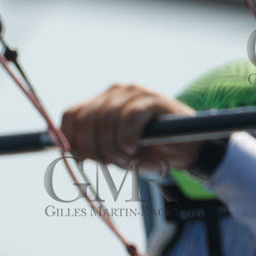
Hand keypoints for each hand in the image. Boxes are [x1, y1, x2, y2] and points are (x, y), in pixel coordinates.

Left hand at [60, 84, 198, 173]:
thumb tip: (68, 151)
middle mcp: (115, 92)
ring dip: (113, 146)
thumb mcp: (115, 153)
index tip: (81, 159)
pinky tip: (133, 148)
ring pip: (107, 118)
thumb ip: (92, 148)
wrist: (187, 151)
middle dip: (94, 147)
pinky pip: (130, 116)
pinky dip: (127, 136)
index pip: (71, 114)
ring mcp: (134, 93)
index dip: (70, 138)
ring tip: (126, 159)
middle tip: (111, 163)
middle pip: (87, 118)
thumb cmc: (149, 152)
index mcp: (101, 103)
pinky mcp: (153, 99)